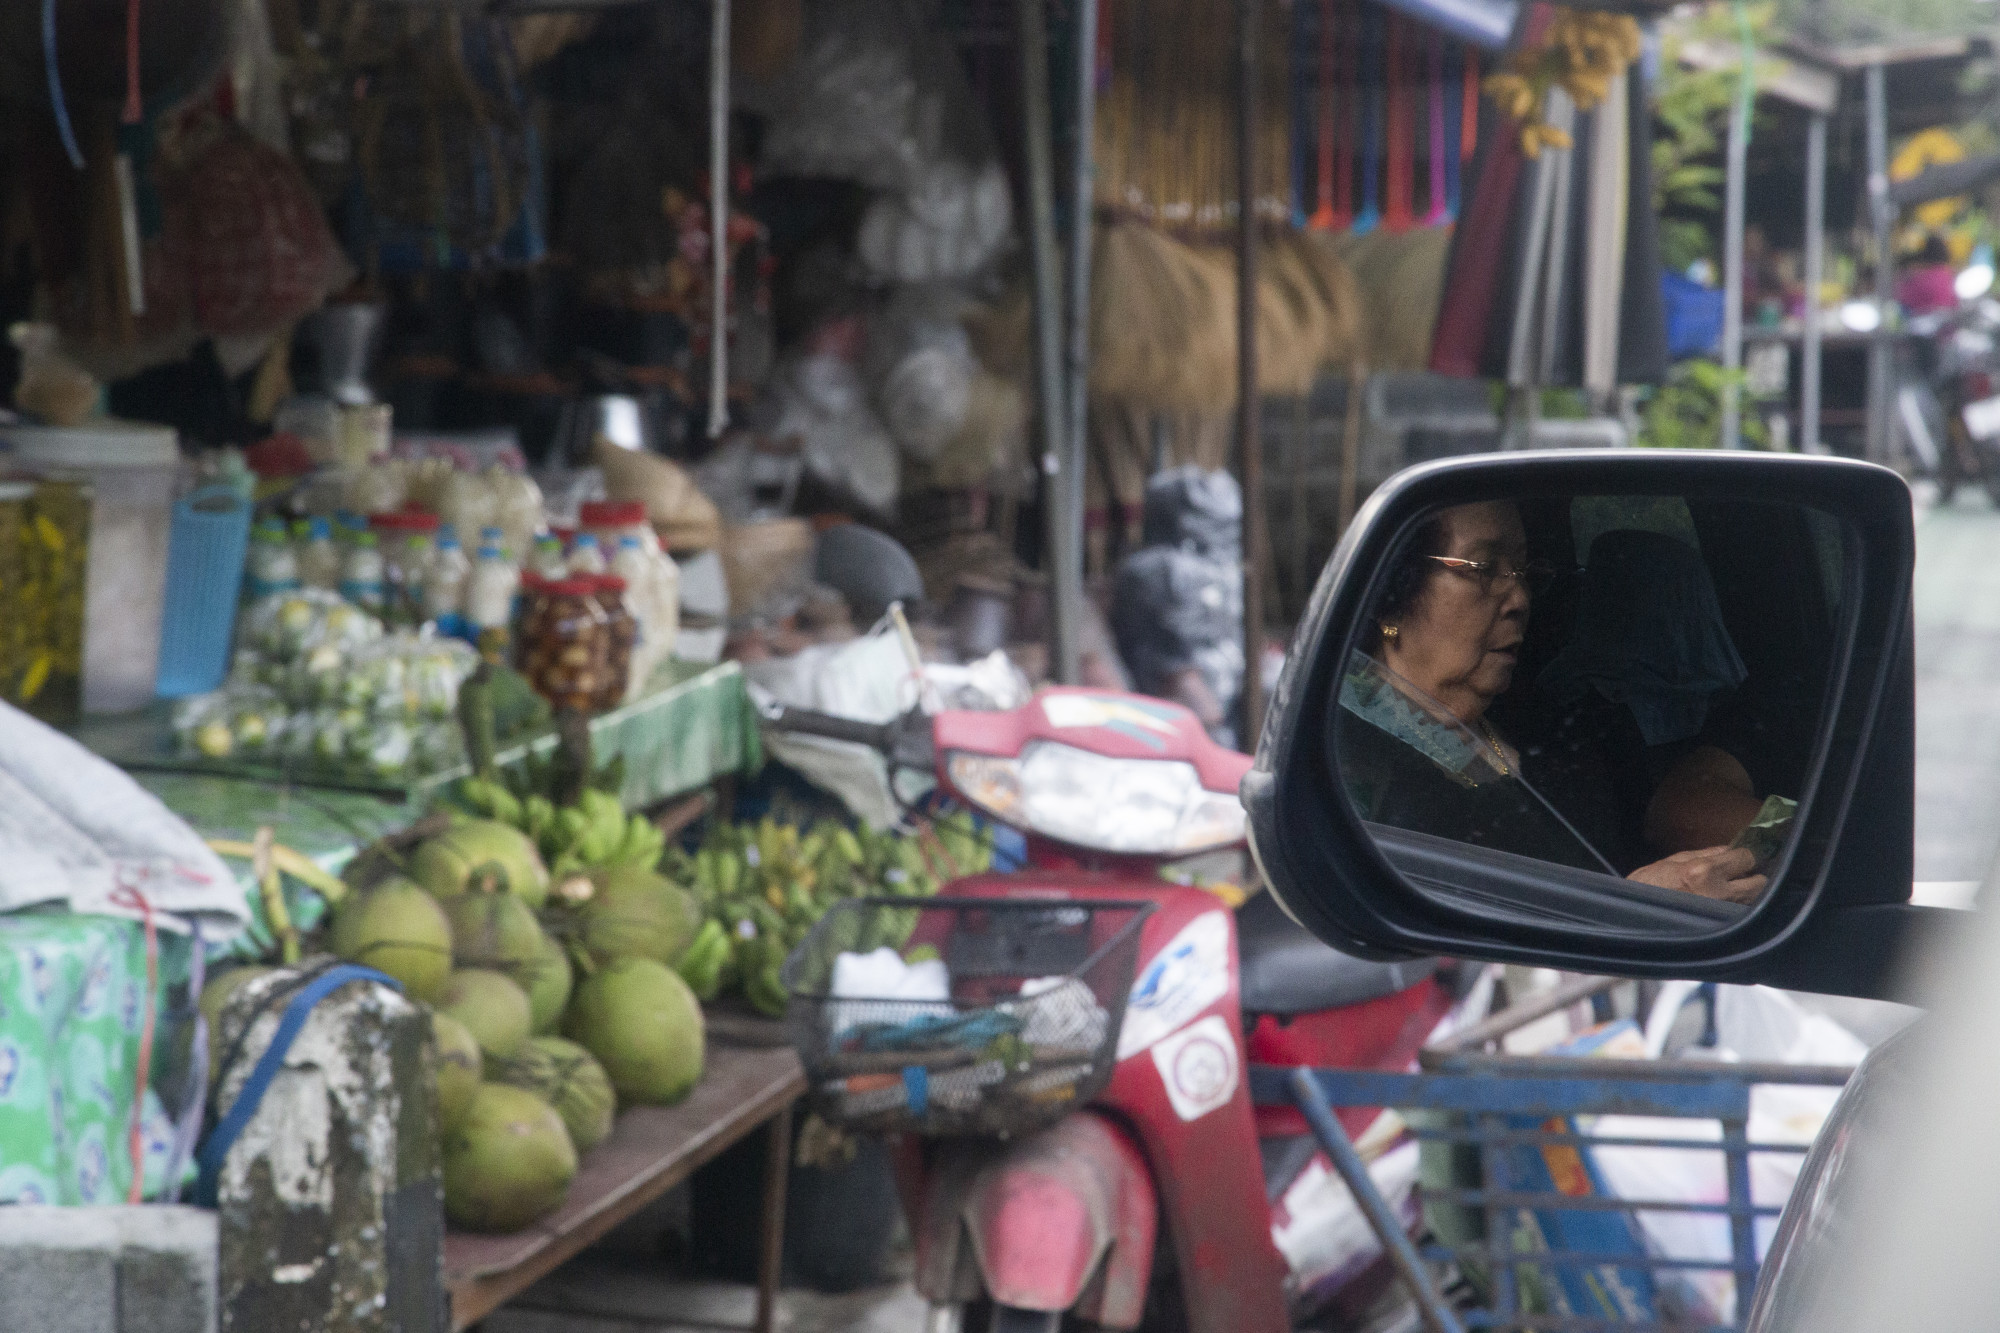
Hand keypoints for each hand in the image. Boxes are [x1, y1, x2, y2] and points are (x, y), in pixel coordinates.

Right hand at [1628, 846, 1767, 903]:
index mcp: (1703, 871)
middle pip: (1760, 883)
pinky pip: (1742, 915)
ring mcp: (1721, 914)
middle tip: (1742, 876)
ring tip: (1733, 891)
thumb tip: (1731, 850)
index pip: (1746, 858)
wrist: (1634, 917)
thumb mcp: (1674, 861)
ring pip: (1754, 901)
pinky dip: (1740, 908)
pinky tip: (1727, 904)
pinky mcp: (1722, 928)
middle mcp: (1718, 893)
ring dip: (1748, 894)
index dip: (1744, 857)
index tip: (1739, 859)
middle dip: (1753, 877)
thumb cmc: (1648, 886)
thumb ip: (1707, 854)